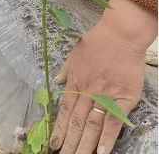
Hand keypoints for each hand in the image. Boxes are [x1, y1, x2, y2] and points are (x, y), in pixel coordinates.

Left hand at [50, 0, 155, 153]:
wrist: (120, 35)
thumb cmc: (97, 41)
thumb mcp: (74, 53)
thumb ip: (66, 69)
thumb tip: (56, 81)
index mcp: (75, 81)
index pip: (65, 111)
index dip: (59, 129)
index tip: (53, 144)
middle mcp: (87, 91)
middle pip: (77, 122)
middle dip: (69, 142)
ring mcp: (105, 96)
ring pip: (92, 126)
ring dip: (84, 145)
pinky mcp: (123, 99)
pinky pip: (114, 123)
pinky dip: (108, 139)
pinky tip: (102, 152)